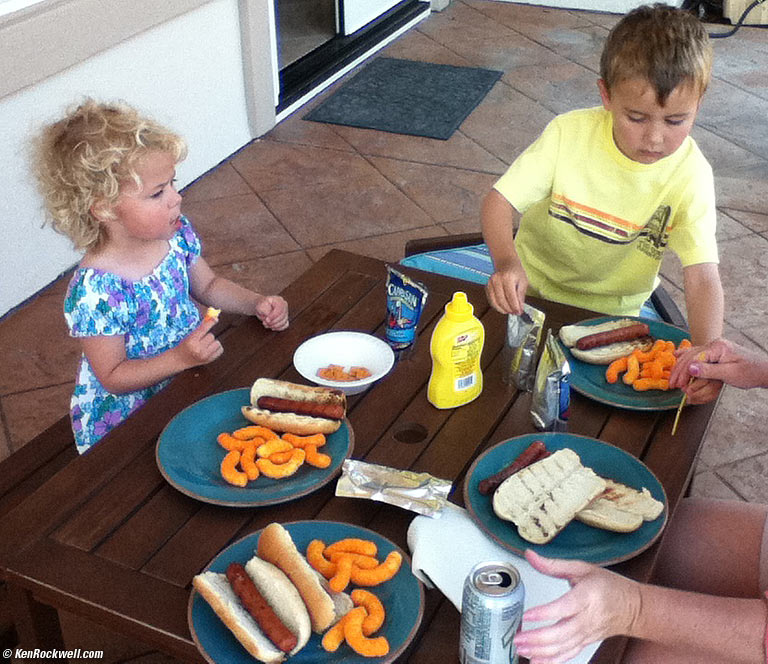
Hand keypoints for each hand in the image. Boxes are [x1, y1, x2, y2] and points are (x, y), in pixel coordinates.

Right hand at [174, 317, 222, 367]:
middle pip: (211, 336)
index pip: (203, 329)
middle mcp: (198, 349)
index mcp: (191, 341)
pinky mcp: (209, 360)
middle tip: (201, 339)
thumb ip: (199, 328)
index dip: (210, 322)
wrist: (178, 360)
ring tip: (205, 344)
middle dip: (207, 336)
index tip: (215, 319)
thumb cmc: (182, 346)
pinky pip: (220, 350)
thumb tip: (210, 318)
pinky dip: (216, 348)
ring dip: (213, 342)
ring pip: (217, 343)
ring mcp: (204, 356)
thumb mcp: (188, 336)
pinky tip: (209, 349)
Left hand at [255, 295, 288, 330]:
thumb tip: (269, 315)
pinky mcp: (285, 318)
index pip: (280, 309)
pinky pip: (285, 325)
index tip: (266, 320)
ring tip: (266, 324)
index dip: (273, 316)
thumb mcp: (260, 306)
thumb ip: (265, 310)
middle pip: (282, 316)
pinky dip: (278, 328)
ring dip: (274, 325)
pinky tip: (272, 327)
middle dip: (273, 322)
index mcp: (279, 300)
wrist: (261, 307)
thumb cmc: (261, 305)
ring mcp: (286, 312)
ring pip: (284, 322)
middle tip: (264, 323)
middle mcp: (284, 305)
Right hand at [485, 260, 527, 314]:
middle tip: (515, 313)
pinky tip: (503, 308)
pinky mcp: (486, 287)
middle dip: (509, 309)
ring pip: (495, 302)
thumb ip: (521, 296)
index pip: (511, 296)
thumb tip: (520, 309)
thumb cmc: (516, 272)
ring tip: (509, 311)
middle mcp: (497, 280)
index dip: (515, 307)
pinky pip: (491, 300)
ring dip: (502, 309)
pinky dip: (497, 306)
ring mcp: (490, 284)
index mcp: (507, 278)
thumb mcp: (523, 282)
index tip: (519, 312)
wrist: (506, 263)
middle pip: (502, 300)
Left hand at [513, 550, 641, 663]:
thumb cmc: (610, 586)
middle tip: (518, 637)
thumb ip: (554, 565)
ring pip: (563, 647)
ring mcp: (587, 633)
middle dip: (538, 638)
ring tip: (521, 648)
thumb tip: (531, 556)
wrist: (635, 608)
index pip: (564, 607)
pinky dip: (552, 660)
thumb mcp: (583, 568)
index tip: (527, 615)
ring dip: (541, 651)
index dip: (545, 613)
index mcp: (587, 596)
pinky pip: (568, 654)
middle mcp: (587, 618)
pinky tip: (536, 661)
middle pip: (562, 633)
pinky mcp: (586, 642)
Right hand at [669, 338, 767, 399]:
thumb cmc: (750, 372)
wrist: (763, 370)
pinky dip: (686, 357)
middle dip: (679, 371)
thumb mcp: (730, 373)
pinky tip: (677, 356)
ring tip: (674, 378)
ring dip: (681, 367)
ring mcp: (714, 347)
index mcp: (718, 347)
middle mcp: (714, 345)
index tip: (678, 384)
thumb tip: (690, 368)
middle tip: (673, 384)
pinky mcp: (715, 352)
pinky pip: (696, 354)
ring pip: (691, 354)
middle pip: (689, 356)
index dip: (683, 372)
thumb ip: (709, 370)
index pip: (693, 358)